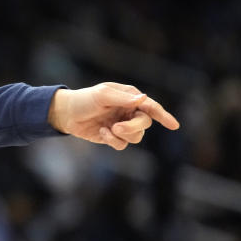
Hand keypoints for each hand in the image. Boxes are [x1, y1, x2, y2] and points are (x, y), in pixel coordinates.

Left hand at [48, 82, 179, 149]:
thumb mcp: (102, 95)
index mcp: (130, 98)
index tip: (174, 126)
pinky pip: (123, 145)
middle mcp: (129, 112)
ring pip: (136, 137)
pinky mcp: (113, 137)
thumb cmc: (84, 100)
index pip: (151, 107)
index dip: (163, 116)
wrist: (66, 114)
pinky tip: (102, 132)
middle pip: (144, 124)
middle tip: (117, 127)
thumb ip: (122, 99)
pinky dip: (113, 141)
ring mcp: (122, 125)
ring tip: (109, 129)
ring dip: (123, 135)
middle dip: (133, 127)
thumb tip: (144, 99)